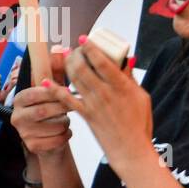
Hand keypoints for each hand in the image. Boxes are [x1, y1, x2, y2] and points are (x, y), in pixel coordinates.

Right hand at [10, 45, 73, 157]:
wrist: (51, 138)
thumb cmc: (54, 109)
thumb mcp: (55, 89)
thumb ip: (57, 70)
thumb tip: (60, 48)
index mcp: (20, 99)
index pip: (35, 92)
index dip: (53, 91)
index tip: (67, 90)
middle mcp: (16, 116)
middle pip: (45, 109)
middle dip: (64, 107)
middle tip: (75, 104)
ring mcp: (23, 133)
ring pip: (54, 124)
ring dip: (66, 122)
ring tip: (66, 119)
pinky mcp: (32, 147)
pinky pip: (58, 139)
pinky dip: (66, 134)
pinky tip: (64, 132)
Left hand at [49, 40, 154, 172]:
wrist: (130, 148)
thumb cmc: (139, 123)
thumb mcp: (141, 96)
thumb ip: (131, 79)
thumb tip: (126, 62)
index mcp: (122, 86)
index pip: (102, 61)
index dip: (91, 48)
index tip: (84, 38)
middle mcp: (105, 93)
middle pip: (84, 68)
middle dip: (76, 54)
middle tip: (75, 48)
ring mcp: (93, 104)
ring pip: (75, 80)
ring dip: (67, 66)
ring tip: (64, 57)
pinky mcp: (85, 115)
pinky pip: (66, 100)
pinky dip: (55, 90)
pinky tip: (46, 82)